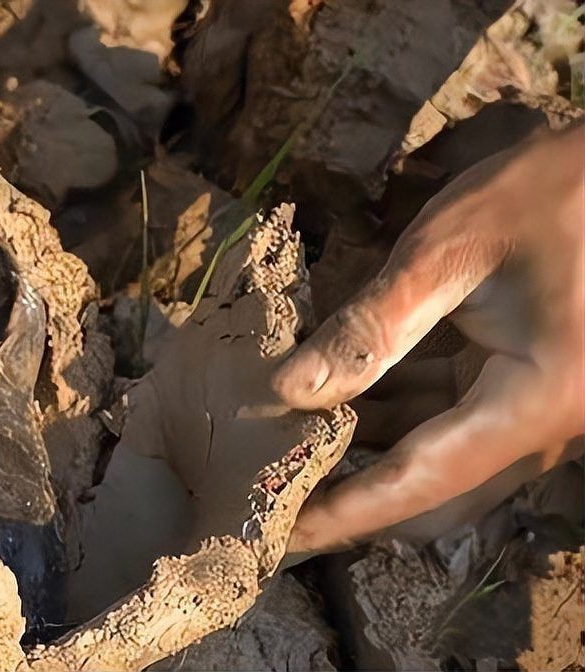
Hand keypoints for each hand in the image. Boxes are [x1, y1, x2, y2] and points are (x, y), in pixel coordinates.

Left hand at [274, 125, 584, 552]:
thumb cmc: (549, 193)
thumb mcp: (445, 255)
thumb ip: (368, 328)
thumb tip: (286, 390)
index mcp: (539, 402)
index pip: (420, 480)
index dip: (345, 513)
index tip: (281, 541)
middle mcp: (546, 424)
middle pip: (434, 488)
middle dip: (352, 496)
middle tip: (275, 502)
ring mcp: (538, 409)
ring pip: (440, 458)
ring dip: (368, 455)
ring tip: (287, 454)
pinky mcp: (528, 385)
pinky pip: (453, 421)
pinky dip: (394, 419)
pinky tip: (334, 406)